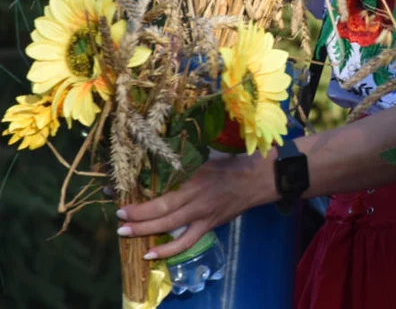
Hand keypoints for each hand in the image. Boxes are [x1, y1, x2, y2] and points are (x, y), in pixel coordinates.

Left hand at [116, 152, 271, 258]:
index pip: (164, 197)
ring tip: (128, 235)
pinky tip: (153, 254)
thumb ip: (186, 160)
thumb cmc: (234, 162)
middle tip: (118, 222)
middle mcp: (198, 200)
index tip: (122, 204)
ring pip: (172, 230)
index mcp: (196, 180)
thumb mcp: (208, 156)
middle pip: (163, 215)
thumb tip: (161, 156)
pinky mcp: (210, 225)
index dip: (141, 205)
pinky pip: (187, 242)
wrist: (261, 178)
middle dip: (138, 220)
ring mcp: (204, 215)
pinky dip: (169, 250)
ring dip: (148, 234)